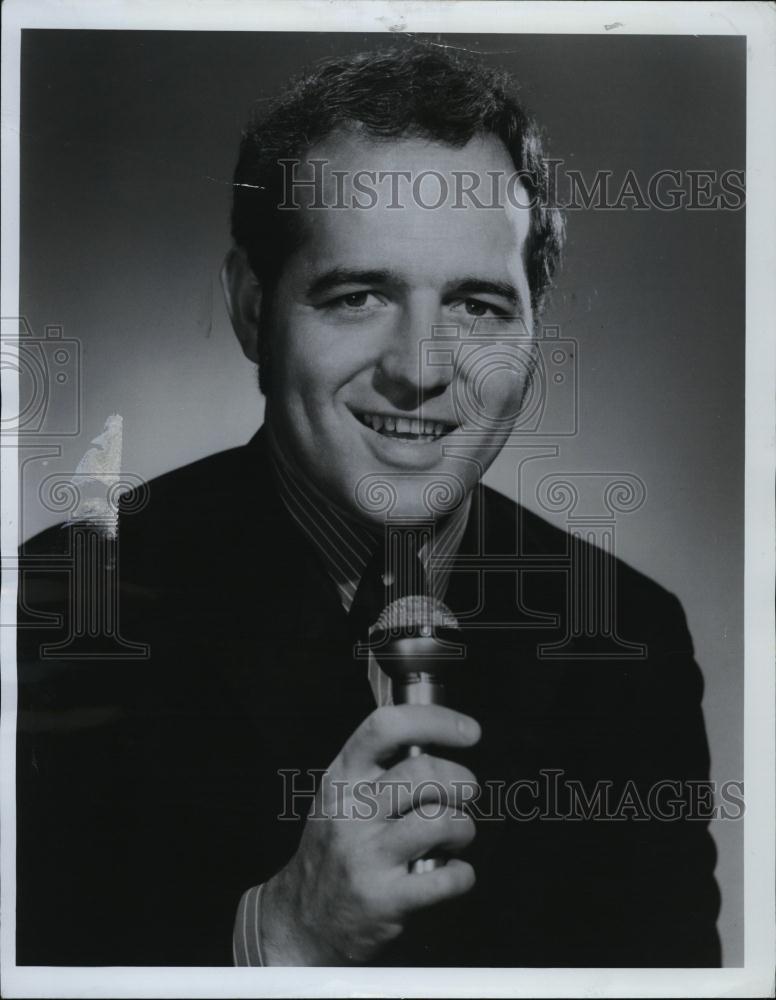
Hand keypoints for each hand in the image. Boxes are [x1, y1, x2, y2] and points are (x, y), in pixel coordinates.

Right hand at [260, 704, 480, 964]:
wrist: (303, 919)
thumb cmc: (332, 849)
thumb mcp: (338, 796)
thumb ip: (375, 767)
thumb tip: (434, 737)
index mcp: (342, 777)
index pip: (387, 727)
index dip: (436, 722)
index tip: (468, 731)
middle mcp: (351, 811)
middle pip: (423, 773)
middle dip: (461, 780)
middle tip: (467, 791)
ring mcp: (367, 856)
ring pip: (440, 821)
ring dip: (464, 827)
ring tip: (457, 835)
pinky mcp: (384, 898)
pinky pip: (446, 878)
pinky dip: (462, 874)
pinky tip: (452, 872)